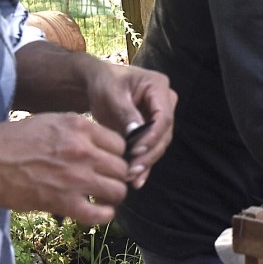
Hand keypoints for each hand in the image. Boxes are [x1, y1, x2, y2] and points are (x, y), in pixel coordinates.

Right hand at [0, 113, 130, 223]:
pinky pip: (101, 214)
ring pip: (118, 190)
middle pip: (123, 167)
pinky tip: (98, 212)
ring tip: (103, 197)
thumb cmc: (11, 140)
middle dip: (117, 176)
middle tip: (107, 181)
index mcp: (79, 127)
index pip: (121, 143)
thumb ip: (78, 131)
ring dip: (113, 196)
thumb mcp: (50, 121)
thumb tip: (99, 144)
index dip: (118, 155)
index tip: (110, 162)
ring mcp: (75, 177)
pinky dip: (104, 216)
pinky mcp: (64, 202)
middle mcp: (83, 150)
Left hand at [80, 61, 176, 189]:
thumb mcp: (112, 93)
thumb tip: (136, 133)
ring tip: (131, 177)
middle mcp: (165, 103)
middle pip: (164, 134)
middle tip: (132, 170)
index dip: (152, 136)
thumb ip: (126, 111)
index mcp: (159, 87)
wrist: (97, 84)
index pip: (163, 117)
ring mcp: (159, 118)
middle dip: (149, 154)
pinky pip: (150, 149)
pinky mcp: (150, 131)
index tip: (136, 150)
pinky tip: (136, 180)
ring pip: (159, 145)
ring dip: (146, 163)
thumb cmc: (104, 82)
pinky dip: (143, 165)